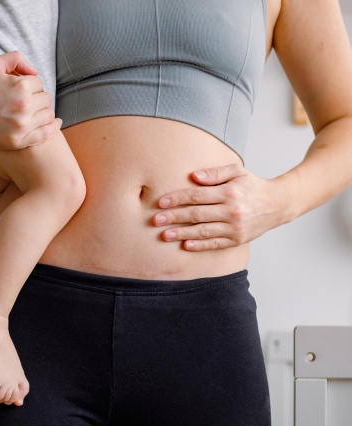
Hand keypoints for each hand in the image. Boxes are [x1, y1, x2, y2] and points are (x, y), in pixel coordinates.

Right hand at [0, 51, 61, 151]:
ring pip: (48, 115)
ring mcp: (22, 126)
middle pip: (46, 99)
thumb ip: (16, 59)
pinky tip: (55, 122)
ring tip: (33, 110)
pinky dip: (53, 127)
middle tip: (26, 100)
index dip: (30, 84)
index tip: (20, 89)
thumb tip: (35, 71)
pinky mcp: (19, 141)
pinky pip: (46, 133)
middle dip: (38, 97)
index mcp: (20, 86)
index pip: (39, 83)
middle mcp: (24, 106)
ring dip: (44, 111)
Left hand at [152, 164, 284, 250]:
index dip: (177, 199)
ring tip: (165, 234)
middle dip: (174, 217)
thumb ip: (215, 173)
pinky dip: (199, 246)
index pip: (197, 196)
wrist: (277, 204)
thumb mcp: (237, 171)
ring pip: (203, 231)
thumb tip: (193, 176)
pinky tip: (185, 245)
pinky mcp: (237, 240)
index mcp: (229, 192)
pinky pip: (215, 244)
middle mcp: (232, 211)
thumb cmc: (252, 186)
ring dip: (182, 233)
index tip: (161, 202)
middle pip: (196, 215)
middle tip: (155, 220)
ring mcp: (235, 228)